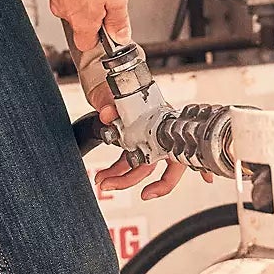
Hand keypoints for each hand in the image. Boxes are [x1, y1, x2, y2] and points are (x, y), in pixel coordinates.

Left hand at [87, 81, 214, 201]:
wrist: (115, 81)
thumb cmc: (127, 87)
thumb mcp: (121, 94)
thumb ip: (113, 104)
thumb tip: (107, 114)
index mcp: (166, 127)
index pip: (173, 161)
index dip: (165, 182)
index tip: (147, 193)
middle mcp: (158, 137)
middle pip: (149, 168)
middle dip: (128, 181)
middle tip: (109, 185)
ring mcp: (145, 141)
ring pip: (136, 167)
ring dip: (118, 177)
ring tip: (101, 180)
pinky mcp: (132, 142)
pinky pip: (126, 161)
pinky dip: (116, 171)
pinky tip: (105, 176)